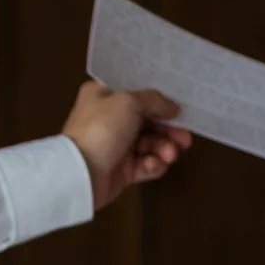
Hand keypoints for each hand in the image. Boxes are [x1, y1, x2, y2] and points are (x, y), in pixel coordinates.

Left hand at [62, 82, 190, 209]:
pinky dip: (153, 165)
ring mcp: (117, 145)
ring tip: (169, 155)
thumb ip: (154, 101)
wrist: (80, 173)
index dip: (159, 98)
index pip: (137, 91)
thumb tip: (173, 108)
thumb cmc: (102, 128)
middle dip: (169, 129)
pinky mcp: (122, 170)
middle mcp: (110, 118)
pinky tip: (151, 165)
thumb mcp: (129, 102)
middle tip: (185, 138)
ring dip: (164, 148)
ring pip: (151, 143)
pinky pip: (146, 164)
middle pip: (149, 119)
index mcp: (104, 95)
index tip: (180, 105)